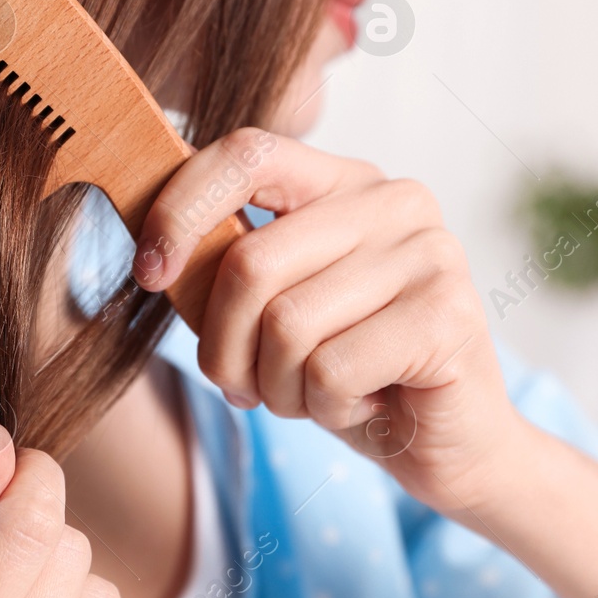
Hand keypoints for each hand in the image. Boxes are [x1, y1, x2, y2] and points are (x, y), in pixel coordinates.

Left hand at [132, 128, 528, 518]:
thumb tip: (155, 253)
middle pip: (251, 262)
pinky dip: (325, 407)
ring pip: (286, 325)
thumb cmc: (350, 374)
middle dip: (225, 347)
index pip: (247, 153)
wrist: (448, 444)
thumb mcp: (274, 312)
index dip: (180, 210)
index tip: (149, 273)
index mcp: (346, 183)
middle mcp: (394, 201)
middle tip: (246, 386)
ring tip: (315, 395)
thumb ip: (228, 271)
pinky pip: (330, 369)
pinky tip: (363, 405)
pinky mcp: (448, 315)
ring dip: (279, 387)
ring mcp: (429, 253)